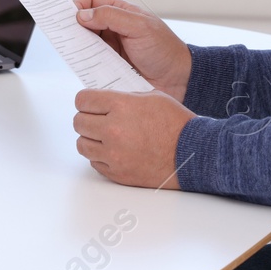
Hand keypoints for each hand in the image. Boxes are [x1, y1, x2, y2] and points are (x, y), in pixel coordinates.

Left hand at [73, 88, 194, 188]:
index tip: (89, 104)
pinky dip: (100, 156)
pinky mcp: (117, 172)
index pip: (83, 100)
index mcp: (121, 106)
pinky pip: (94, 162)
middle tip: (96, 120)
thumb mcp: (152, 97)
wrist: (192, 153)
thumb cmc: (176, 125)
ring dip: (90, 138)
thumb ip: (124, 98)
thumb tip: (106, 101)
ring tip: (104, 136)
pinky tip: (114, 151)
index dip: (85, 101)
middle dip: (86, 119)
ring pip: (82, 144)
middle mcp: (113, 129)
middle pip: (78, 122)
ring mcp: (113, 154)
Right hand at [74, 0, 192, 102]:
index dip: (77, 5)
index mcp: (121, 13)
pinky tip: (83, 65)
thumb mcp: (140, 27)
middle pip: (83, 23)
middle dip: (72, 26)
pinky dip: (84, 63)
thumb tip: (83, 15)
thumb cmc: (165, 50)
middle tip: (63, 33)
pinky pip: (91, 63)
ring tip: (73, 50)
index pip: (91, 1)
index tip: (68, 14)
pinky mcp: (109, 67)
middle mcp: (113, 29)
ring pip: (84, 44)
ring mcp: (110, 49)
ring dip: (77, 46)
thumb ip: (112, 16)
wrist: (178, 80)